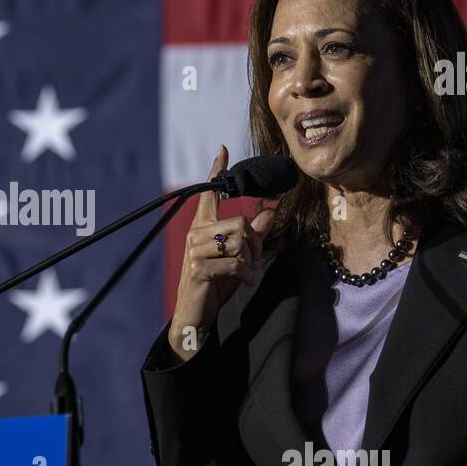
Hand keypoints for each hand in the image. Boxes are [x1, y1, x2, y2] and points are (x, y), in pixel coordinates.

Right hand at [168, 145, 277, 360]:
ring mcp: (195, 251)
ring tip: (245, 274)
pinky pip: (235, 263)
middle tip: (251, 262)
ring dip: (250, 261)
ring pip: (238, 242)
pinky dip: (246, 275)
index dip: (216, 171)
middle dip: (253, 244)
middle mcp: (195, 234)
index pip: (209, 194)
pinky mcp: (199, 268)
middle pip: (239, 223)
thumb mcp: (239, 258)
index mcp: (203, 228)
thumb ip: (254, 234)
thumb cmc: (216, 284)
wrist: (195, 316)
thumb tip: (271, 210)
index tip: (223, 149)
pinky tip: (244, 282)